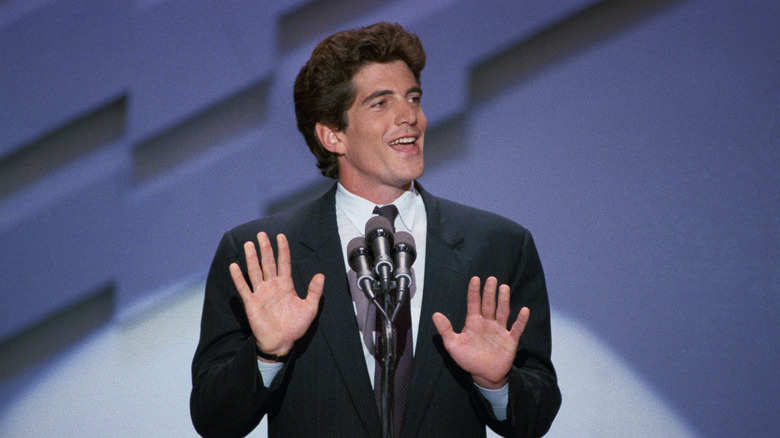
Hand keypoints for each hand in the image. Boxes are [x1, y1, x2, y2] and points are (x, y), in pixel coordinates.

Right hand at [229, 232, 323, 359]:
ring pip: (255, 271)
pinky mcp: (251, 303)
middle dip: (265, 249)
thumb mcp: (310, 308)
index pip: (284, 263)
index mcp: (286, 285)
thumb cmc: (296, 326)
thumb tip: (321, 275)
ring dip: (252, 258)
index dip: (283, 250)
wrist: (282, 342)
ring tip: (249, 244)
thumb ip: (314, 291)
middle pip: (268, 263)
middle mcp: (272, 286)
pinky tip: (234, 266)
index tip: (281, 236)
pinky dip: (239, 278)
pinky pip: (244, 288)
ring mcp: (261, 293)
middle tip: (261, 234)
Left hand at [432, 276, 528, 388]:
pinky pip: (516, 328)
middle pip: (489, 304)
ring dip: (503, 300)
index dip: (474, 292)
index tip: (475, 279)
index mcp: (473, 322)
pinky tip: (524, 310)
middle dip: (489, 292)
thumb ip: (446, 330)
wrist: (484, 375)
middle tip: (491, 279)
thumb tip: (435, 314)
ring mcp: (499, 330)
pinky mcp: (510, 340)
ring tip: (504, 287)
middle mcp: (487, 323)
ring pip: (502, 312)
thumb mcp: (453, 345)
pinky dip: (521, 320)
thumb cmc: (468, 359)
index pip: (474, 303)